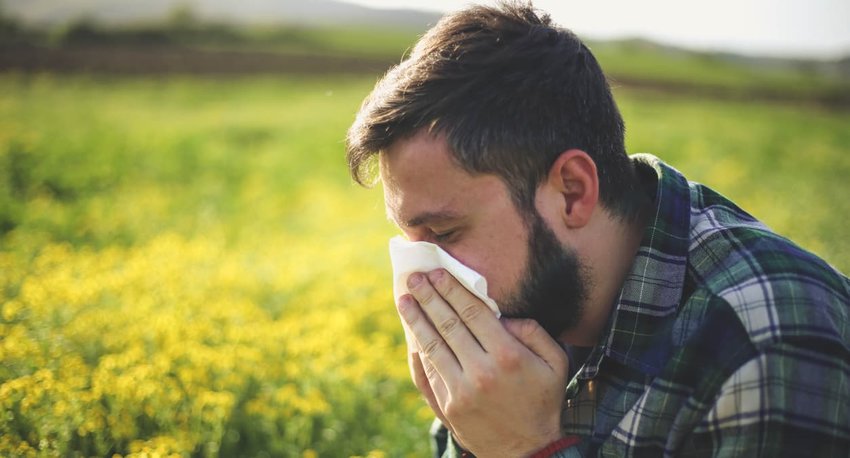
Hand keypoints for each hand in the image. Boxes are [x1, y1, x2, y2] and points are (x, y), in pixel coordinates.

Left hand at [398, 268, 569, 456]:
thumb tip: (502, 315)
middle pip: (447, 325)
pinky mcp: (448, 407)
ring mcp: (461, 391)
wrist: (529, 451)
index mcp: (507, 356)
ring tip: (404, 300)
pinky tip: (411, 336)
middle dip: (428, 298)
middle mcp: (481, 371)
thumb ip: (533, 331)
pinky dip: (417, 353)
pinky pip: (428, 374)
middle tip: (414, 279)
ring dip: (416, 321)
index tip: (438, 273)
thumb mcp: (555, 362)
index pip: (472, 313)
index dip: (452, 290)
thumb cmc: (543, 400)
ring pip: (432, 347)